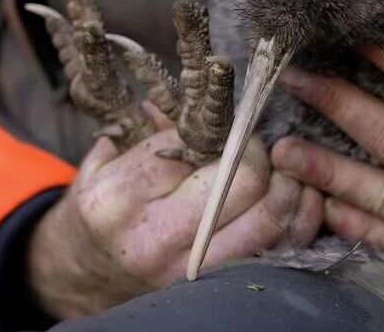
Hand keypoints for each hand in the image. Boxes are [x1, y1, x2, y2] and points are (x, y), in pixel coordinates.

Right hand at [27, 129, 322, 317]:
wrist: (85, 274)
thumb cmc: (103, 208)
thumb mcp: (108, 162)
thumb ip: (154, 130)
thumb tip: (204, 97)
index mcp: (121, 197)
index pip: (194, 146)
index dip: (224, 127)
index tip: (233, 121)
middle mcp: (155, 238)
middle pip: (242, 181)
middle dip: (259, 152)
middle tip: (259, 144)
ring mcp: (189, 270)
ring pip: (269, 218)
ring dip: (289, 184)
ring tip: (284, 168)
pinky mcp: (217, 288)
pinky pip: (281, 251)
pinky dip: (299, 219)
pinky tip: (296, 198)